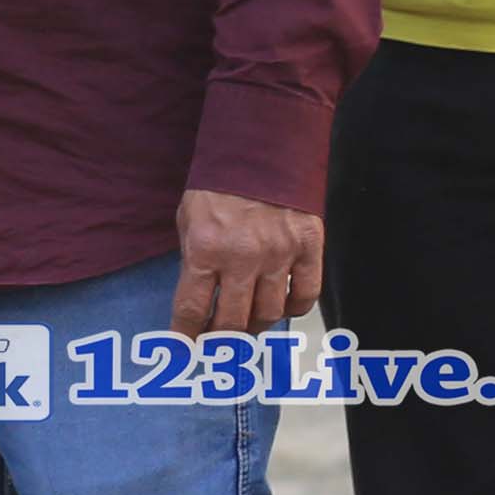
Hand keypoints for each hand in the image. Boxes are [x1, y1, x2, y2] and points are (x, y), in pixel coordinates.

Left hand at [172, 190, 324, 336]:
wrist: (264, 148)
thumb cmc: (219, 185)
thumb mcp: (189, 219)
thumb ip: (194, 260)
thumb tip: (198, 301)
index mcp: (205, 248)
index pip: (192, 308)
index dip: (186, 334)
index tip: (185, 346)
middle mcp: (243, 257)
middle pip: (232, 322)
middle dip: (221, 338)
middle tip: (218, 340)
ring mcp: (280, 254)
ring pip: (270, 313)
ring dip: (256, 324)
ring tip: (248, 321)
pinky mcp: (310, 248)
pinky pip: (305, 295)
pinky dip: (293, 308)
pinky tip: (281, 304)